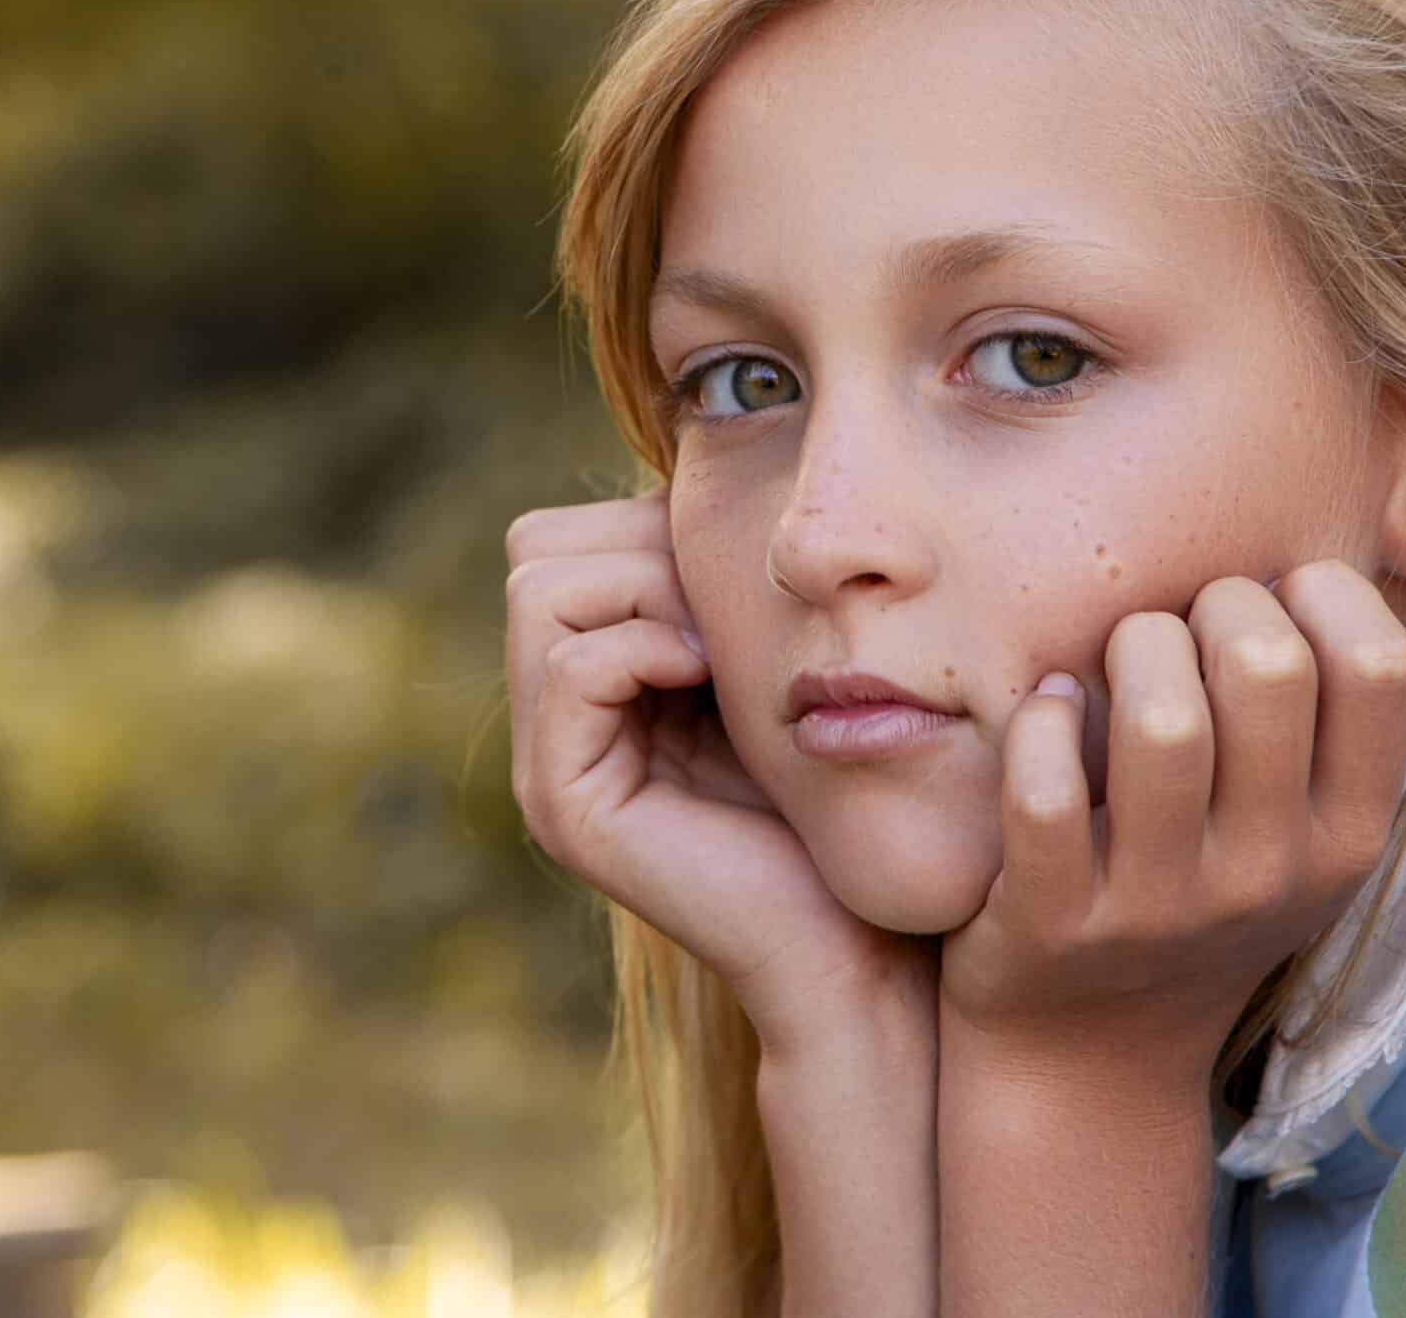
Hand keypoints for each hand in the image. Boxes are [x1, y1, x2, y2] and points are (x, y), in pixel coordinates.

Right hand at [506, 488, 934, 1057]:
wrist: (867, 940)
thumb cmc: (843, 794)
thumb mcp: (769, 654)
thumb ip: (713, 580)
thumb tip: (692, 465)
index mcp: (590, 679)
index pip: (561, 535)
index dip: (645, 525)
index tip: (735, 577)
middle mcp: (550, 720)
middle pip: (538, 547)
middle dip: (641, 547)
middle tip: (724, 610)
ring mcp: (545, 763)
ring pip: (543, 586)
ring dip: (646, 588)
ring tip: (718, 648)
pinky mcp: (563, 803)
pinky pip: (570, 661)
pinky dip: (643, 643)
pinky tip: (706, 676)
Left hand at [939, 561, 1405, 1092]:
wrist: (1087, 1056)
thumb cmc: (1196, 900)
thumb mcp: (1299, 838)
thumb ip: (1329, 726)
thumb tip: (1326, 558)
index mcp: (1350, 837)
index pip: (1383, 667)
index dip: (1321, 593)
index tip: (1269, 595)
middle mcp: (1272, 874)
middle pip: (1267, 667)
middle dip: (1210, 603)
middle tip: (1176, 625)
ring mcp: (1163, 905)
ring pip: (1163, 720)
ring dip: (1127, 650)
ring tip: (1111, 662)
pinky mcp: (1055, 921)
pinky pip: (1044, 791)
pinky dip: (1038, 724)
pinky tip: (1045, 711)